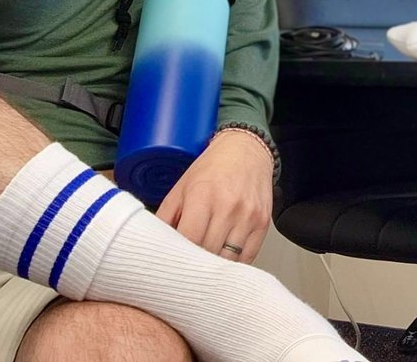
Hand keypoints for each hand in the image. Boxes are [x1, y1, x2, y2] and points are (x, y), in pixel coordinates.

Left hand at [155, 128, 273, 263]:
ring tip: (204, 264)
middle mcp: (228, 207)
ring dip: (215, 266)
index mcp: (202, 196)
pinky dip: (234, 264)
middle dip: (195, 264)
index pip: (190, 239)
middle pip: (209, 253)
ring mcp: (248, 216)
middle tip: (186, 266)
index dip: (180, 256)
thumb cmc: (212, 168)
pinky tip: (223, 258)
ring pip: (229, 260)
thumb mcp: (181, 187)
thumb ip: (165, 217)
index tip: (173, 263)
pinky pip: (247, 258)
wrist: (247, 150)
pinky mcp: (263, 224)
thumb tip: (153, 244)